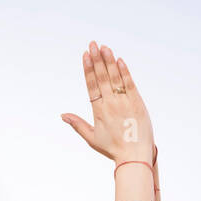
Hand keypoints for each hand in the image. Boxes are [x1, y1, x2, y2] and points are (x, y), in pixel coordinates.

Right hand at [60, 41, 154, 161]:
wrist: (134, 155)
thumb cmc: (112, 148)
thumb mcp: (91, 138)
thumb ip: (77, 124)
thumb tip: (63, 115)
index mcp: (98, 111)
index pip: (91, 85)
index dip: (88, 70)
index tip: (85, 56)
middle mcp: (110, 104)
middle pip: (102, 77)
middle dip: (96, 60)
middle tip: (92, 44)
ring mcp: (124, 102)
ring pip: (115, 77)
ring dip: (109, 61)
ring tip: (104, 47)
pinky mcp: (137, 102)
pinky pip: (129, 84)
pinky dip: (124, 71)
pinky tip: (119, 60)